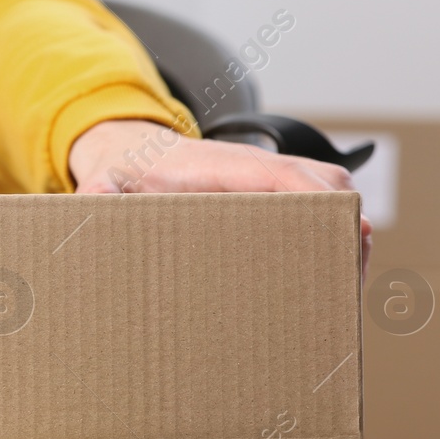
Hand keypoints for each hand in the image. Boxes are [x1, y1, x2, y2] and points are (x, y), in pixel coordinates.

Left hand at [69, 119, 372, 273]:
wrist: (131, 148)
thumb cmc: (126, 170)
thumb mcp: (105, 184)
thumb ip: (97, 196)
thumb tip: (92, 208)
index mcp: (226, 164)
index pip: (292, 178)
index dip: (324, 209)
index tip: (347, 241)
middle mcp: (261, 164)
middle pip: (329, 190)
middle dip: (345, 234)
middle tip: (345, 289)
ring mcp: (275, 174)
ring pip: (334, 197)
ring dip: (344, 235)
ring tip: (342, 290)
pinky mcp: (279, 188)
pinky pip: (323, 203)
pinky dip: (334, 231)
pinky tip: (327, 272)